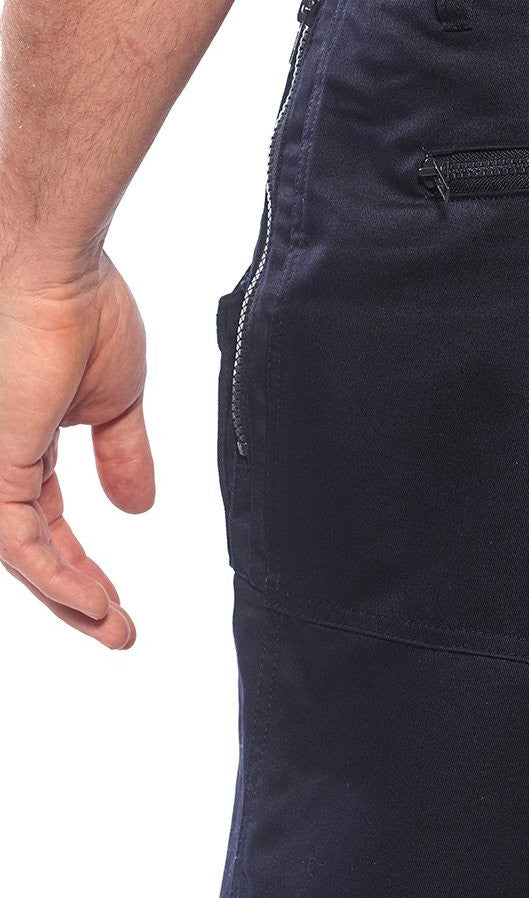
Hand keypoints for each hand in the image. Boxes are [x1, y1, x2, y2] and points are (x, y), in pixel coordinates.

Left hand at [0, 253, 152, 647]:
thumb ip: (122, 455)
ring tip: (113, 627)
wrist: (55, 269)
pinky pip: (20, 543)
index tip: (118, 599)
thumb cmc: (81, 307)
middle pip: (31, 548)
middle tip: (117, 628)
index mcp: (22, 439)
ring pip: (22, 554)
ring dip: (68, 597)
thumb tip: (139, 507)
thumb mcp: (115, 399)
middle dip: (74, 592)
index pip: (45, 521)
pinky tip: (93, 603)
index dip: (81, 562)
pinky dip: (58, 577)